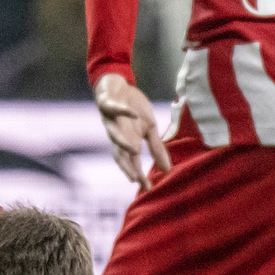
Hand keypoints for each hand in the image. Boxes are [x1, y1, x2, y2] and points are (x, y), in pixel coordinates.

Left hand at [93, 73, 170, 190]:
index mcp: (129, 141)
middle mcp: (118, 134)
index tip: (148, 188)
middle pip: (119, 154)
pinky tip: (132, 114)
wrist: (117, 87)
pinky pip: (113, 109)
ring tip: (133, 150)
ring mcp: (111, 120)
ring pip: (113, 134)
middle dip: (126, 166)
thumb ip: (156, 148)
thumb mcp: (149, 128)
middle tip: (134, 178)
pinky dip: (124, 111)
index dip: (139, 175)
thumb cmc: (133, 110)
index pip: (133, 162)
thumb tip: (167, 169)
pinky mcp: (106, 105)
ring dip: (122, 142)